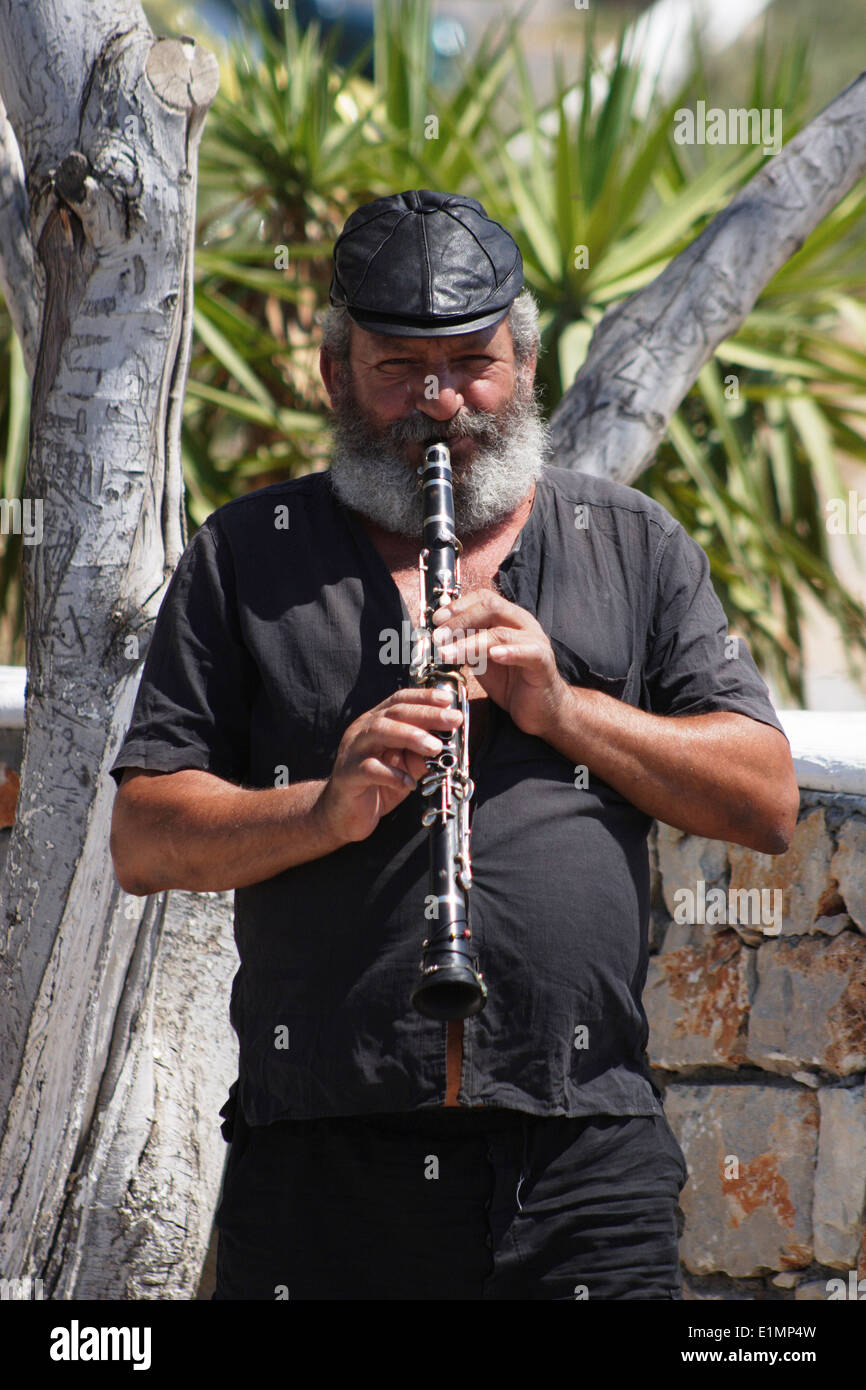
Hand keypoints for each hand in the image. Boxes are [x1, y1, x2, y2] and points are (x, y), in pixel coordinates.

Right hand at [316, 687, 462, 843]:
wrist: (343, 814)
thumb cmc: (376, 786)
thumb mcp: (405, 769)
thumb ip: (421, 757)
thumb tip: (444, 747)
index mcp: (376, 723)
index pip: (400, 701)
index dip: (424, 697)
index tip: (449, 700)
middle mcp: (363, 731)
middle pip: (394, 712)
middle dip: (426, 714)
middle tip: (452, 719)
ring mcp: (353, 751)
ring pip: (379, 731)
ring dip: (411, 736)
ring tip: (435, 747)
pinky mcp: (347, 774)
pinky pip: (370, 768)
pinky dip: (393, 774)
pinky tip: (410, 783)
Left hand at [432, 590, 567, 739]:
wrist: (541, 709)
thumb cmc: (513, 682)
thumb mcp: (481, 661)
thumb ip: (465, 646)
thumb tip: (439, 639)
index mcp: (508, 618)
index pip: (483, 599)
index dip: (458, 606)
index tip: (436, 620)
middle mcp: (523, 623)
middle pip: (491, 607)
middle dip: (460, 621)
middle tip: (439, 638)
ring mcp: (535, 640)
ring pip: (500, 633)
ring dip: (470, 642)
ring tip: (449, 654)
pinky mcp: (542, 661)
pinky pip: (527, 651)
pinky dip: (509, 652)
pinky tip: (494, 656)